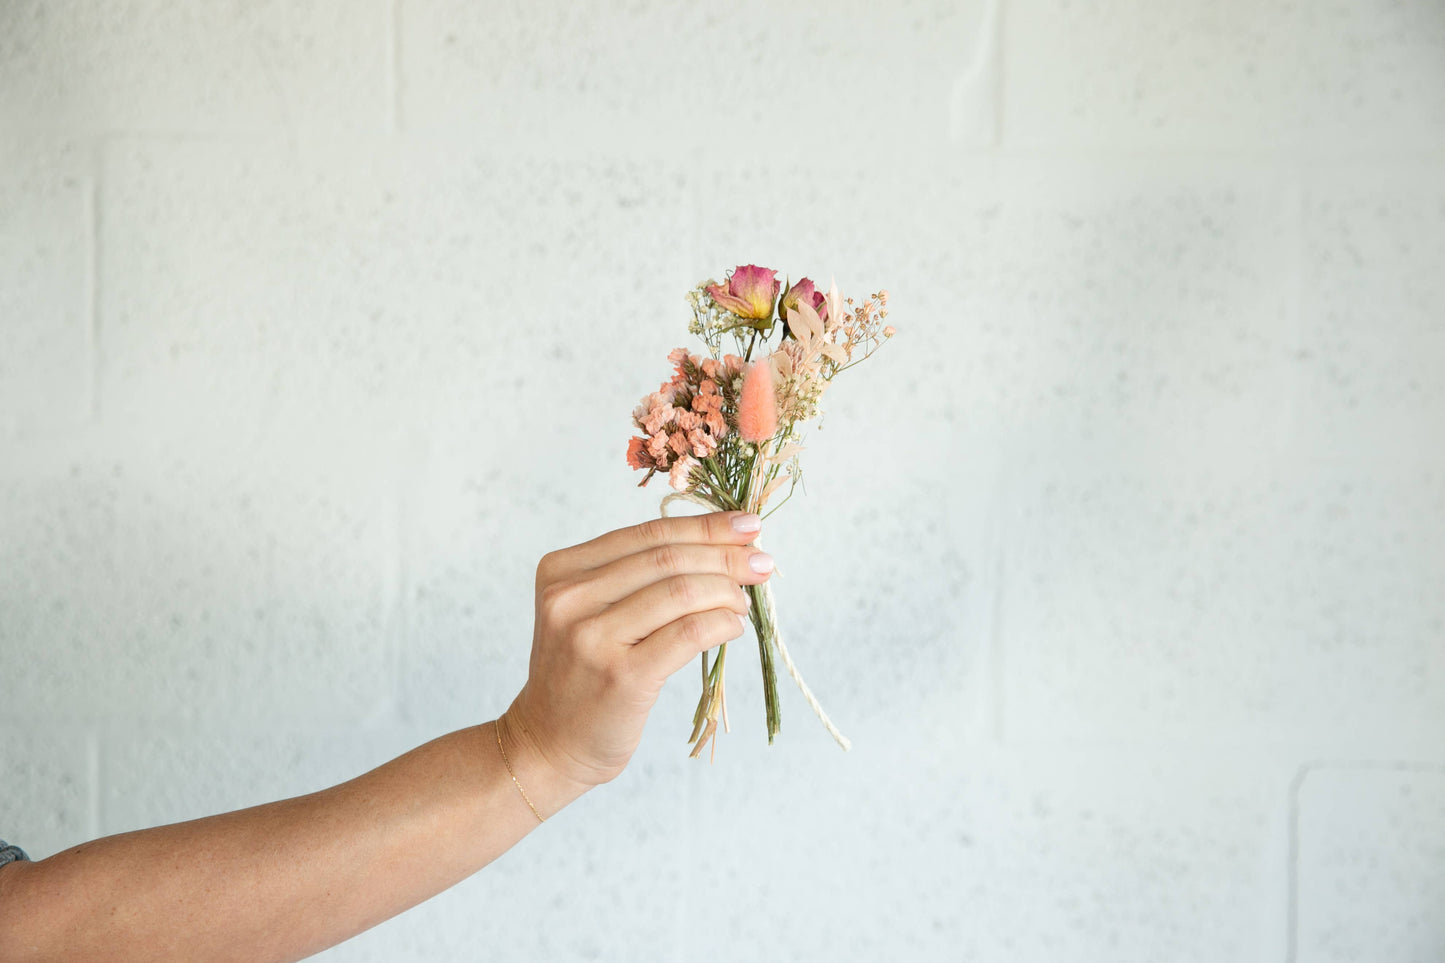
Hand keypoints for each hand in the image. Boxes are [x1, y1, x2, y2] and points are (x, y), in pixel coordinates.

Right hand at [504, 510, 773, 790]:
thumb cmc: (581, 675)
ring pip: (681, 592)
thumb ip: (636, 578)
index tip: (747, 525)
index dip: (704, 526)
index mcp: (562, 570)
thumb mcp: (590, 612)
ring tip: (743, 602)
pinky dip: (722, 623)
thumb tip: (721, 545)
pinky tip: (733, 627)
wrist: (547, 743)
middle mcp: (570, 598)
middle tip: (762, 563)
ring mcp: (592, 637)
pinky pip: (688, 633)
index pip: (648, 534)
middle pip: (667, 559)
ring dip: (727, 592)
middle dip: (725, 556)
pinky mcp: (620, 676)